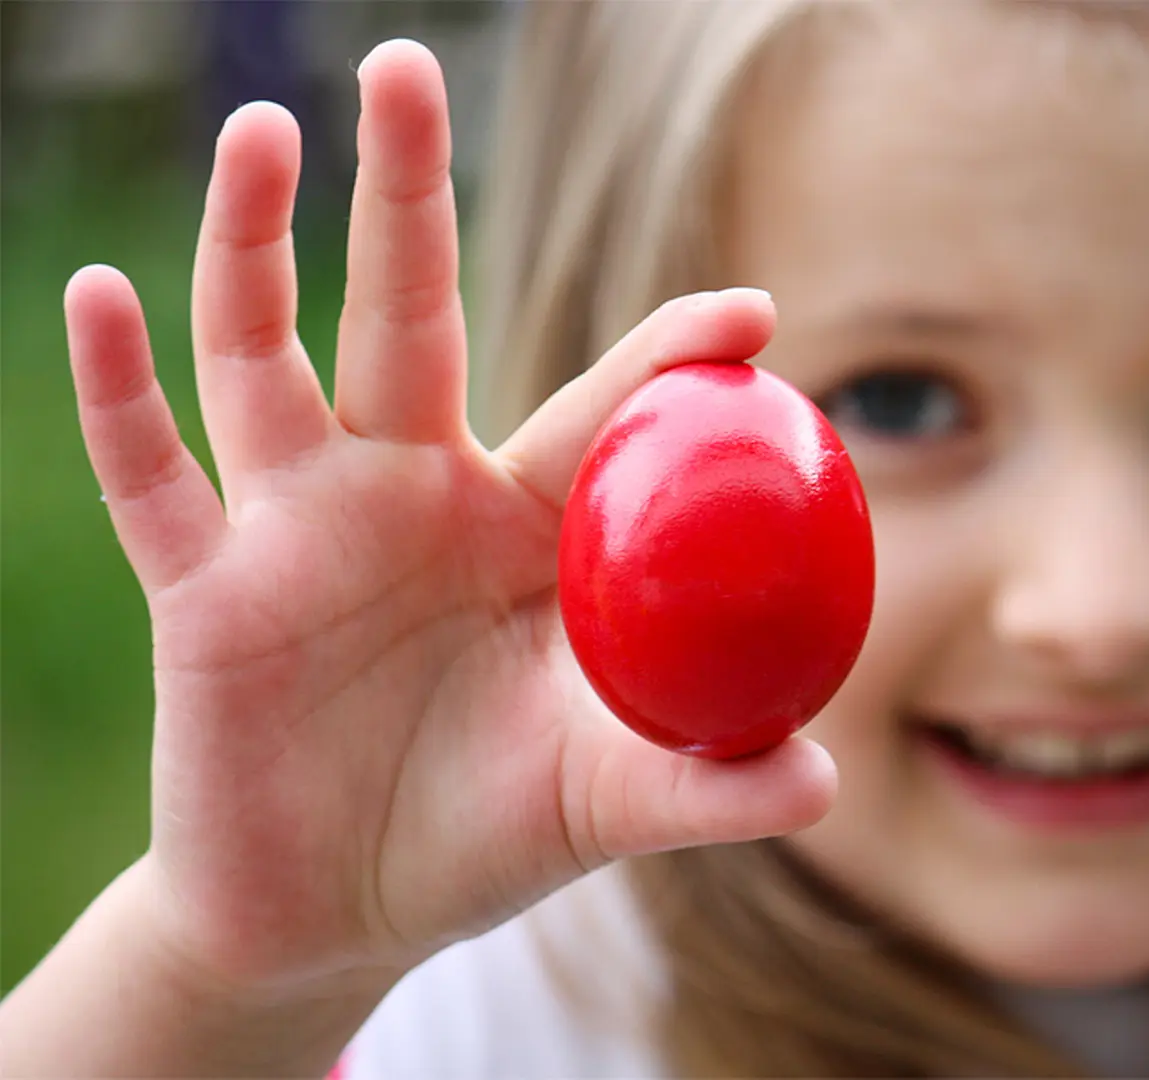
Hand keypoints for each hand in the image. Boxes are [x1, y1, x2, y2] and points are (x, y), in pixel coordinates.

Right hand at [63, 39, 834, 993]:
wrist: (337, 910)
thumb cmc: (485, 826)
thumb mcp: (602, 801)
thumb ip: (703, 785)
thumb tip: (825, 783)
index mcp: (522, 525)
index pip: (598, 415)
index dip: (668, 358)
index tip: (753, 312)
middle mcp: (409, 492)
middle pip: (405, 311)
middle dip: (406, 193)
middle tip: (404, 66)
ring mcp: (297, 526)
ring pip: (264, 355)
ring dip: (252, 244)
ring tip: (265, 130)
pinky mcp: (203, 586)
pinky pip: (151, 474)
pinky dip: (118, 388)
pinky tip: (101, 291)